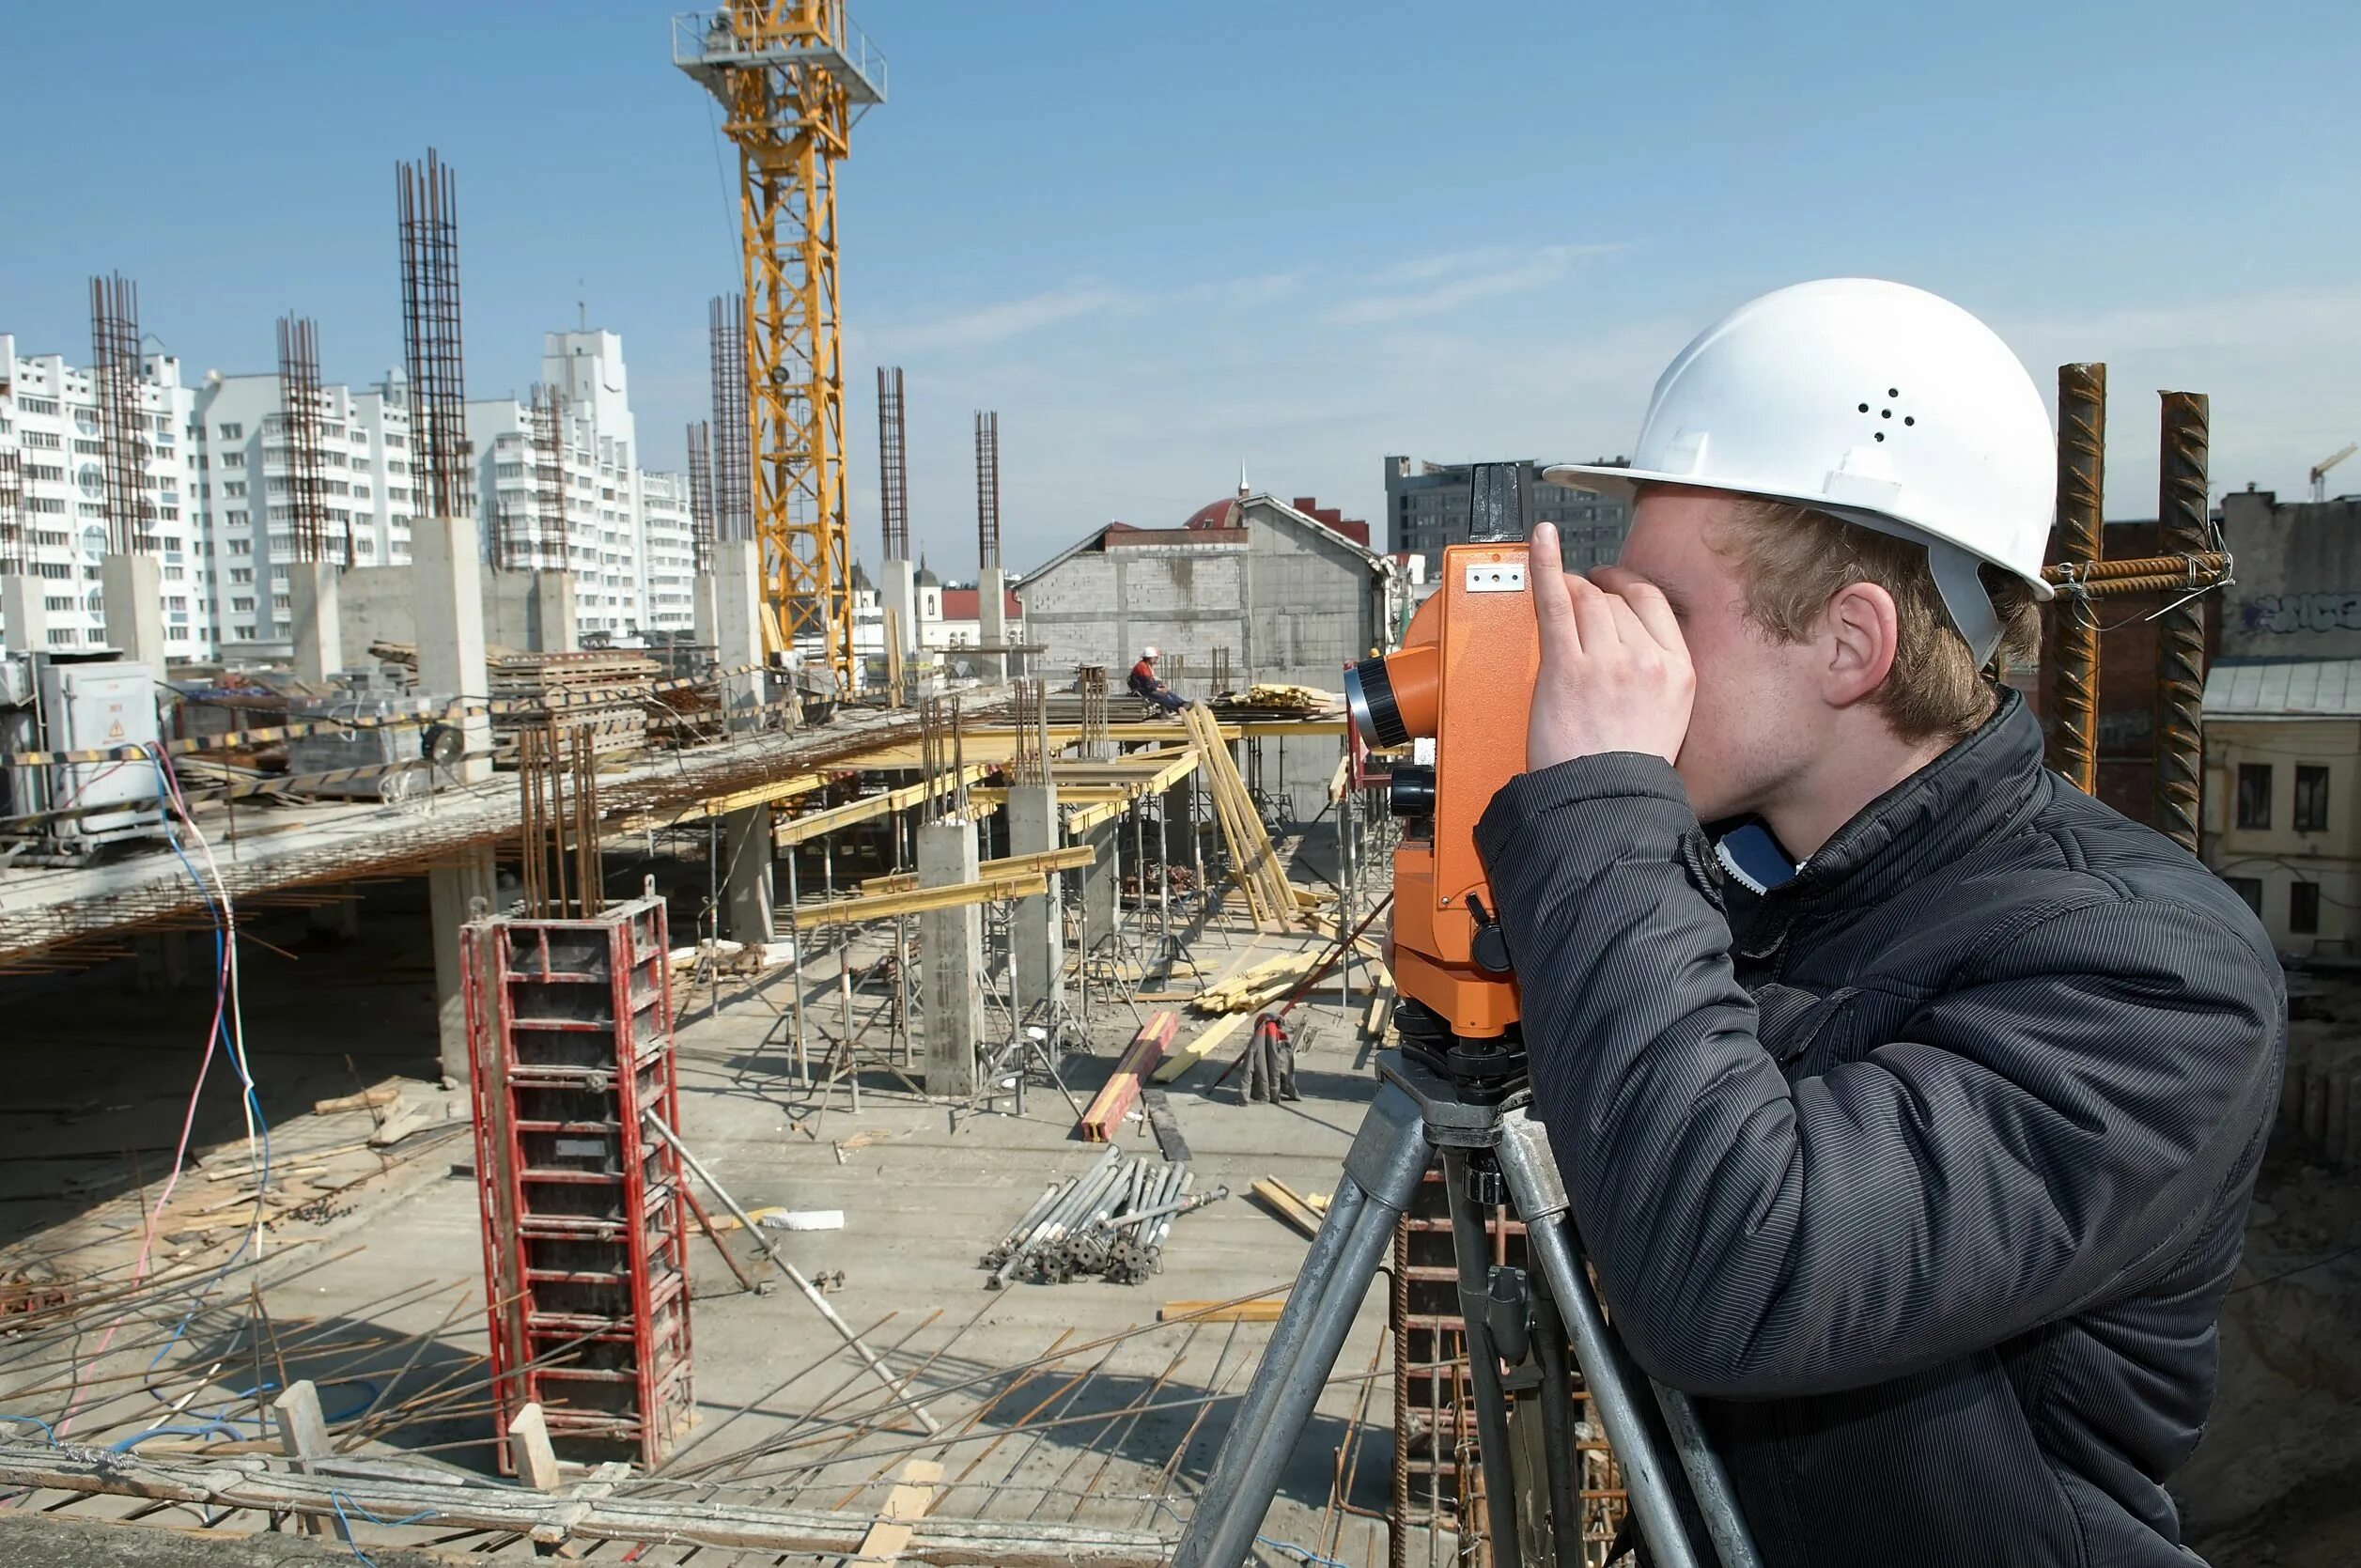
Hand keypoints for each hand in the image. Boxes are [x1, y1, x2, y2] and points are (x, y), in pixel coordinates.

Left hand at [1526, 522, 1694, 771]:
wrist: (1602, 801)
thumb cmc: (1624, 772)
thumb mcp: (1667, 718)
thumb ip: (1655, 674)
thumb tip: (1629, 642)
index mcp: (1679, 671)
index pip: (1652, 604)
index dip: (1626, 586)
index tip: (1611, 583)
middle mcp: (1647, 660)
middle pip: (1616, 600)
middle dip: (1592, 593)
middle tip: (1575, 594)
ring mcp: (1607, 661)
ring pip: (1587, 599)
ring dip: (1570, 588)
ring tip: (1559, 591)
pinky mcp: (1567, 666)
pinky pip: (1555, 603)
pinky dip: (1544, 565)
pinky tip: (1540, 540)